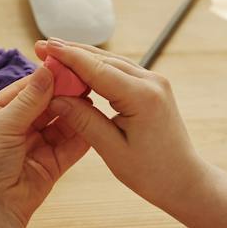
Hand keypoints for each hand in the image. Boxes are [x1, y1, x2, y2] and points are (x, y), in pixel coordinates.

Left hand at [0, 62, 92, 227]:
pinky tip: (94, 120)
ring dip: (74, 111)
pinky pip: (70, 145)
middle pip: (45, 104)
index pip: (25, 89)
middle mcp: (15, 128)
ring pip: (60, 122)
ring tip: (93, 97)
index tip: (67, 65)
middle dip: (64, 93)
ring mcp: (35, 146)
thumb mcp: (2, 126)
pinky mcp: (51, 164)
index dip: (46, 78)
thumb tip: (46, 70)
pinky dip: (82, 133)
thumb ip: (28, 99)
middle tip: (85, 80)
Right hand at [35, 39, 211, 221]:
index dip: (68, 56)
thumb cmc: (152, 173)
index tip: (44, 46)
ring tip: (54, 52)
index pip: (97, 69)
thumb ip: (83, 120)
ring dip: (83, 57)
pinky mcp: (152, 88)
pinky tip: (79, 68)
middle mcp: (151, 82)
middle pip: (103, 59)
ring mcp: (154, 82)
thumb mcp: (112, 150)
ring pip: (112, 62)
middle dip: (71, 52)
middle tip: (41, 46)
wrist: (185, 181)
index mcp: (142, 97)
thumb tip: (55, 98)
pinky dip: (97, 68)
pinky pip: (120, 71)